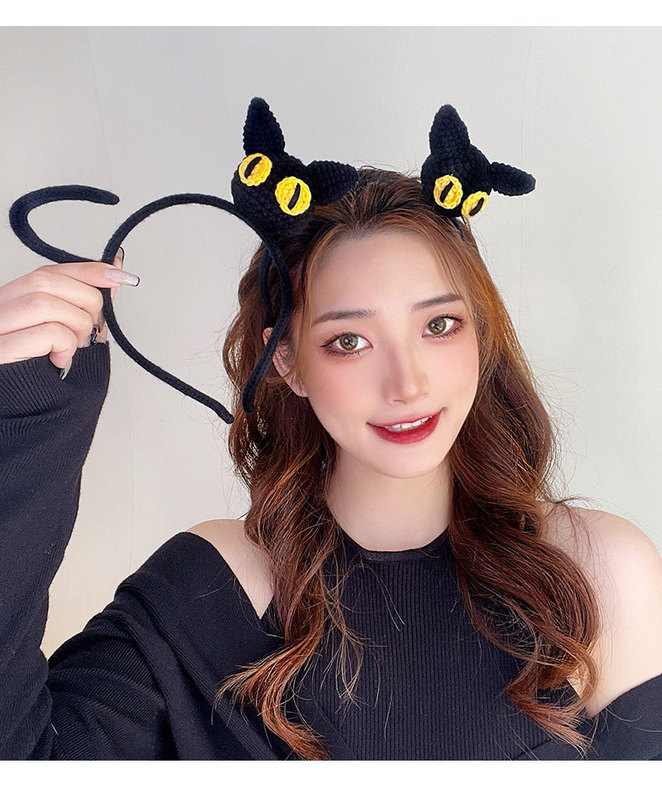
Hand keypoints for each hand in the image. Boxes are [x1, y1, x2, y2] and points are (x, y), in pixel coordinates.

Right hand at [0, 249, 137, 368]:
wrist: (20, 418)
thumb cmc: (42, 378)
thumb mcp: (70, 334)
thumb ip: (87, 305)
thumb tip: (114, 273)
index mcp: (12, 303)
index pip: (47, 271)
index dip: (86, 270)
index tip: (118, 275)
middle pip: (45, 280)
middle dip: (84, 302)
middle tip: (88, 331)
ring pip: (45, 303)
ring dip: (75, 327)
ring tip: (72, 349)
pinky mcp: (1, 351)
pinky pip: (46, 333)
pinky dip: (65, 346)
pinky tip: (59, 361)